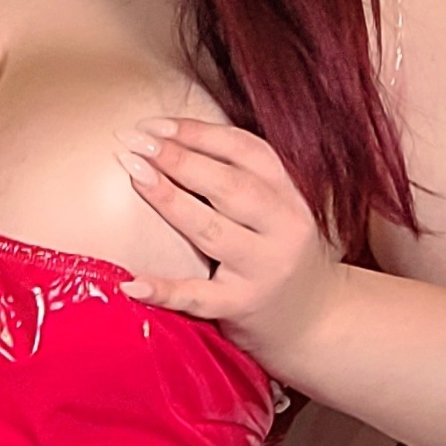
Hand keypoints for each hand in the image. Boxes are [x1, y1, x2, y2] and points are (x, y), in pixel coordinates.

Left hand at [118, 118, 345, 368]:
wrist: (314, 321)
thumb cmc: (276, 253)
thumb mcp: (275, 210)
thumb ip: (241, 178)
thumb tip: (170, 138)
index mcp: (290, 195)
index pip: (246, 151)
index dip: (199, 133)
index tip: (156, 124)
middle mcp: (283, 228)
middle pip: (229, 186)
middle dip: (180, 159)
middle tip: (137, 142)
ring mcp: (263, 269)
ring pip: (211, 231)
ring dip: (169, 200)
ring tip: (135, 175)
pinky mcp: (241, 306)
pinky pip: (198, 298)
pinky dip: (163, 290)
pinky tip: (131, 283)